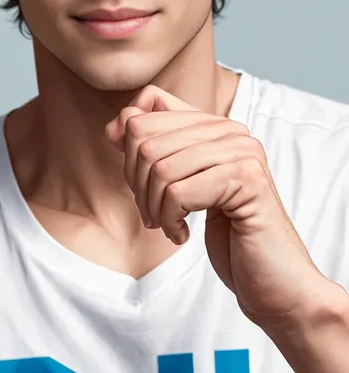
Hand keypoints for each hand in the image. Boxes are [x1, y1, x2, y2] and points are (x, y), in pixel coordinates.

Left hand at [105, 84, 328, 327]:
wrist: (275, 281)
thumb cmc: (228, 234)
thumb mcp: (183, 185)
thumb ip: (153, 149)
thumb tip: (113, 127)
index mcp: (215, 124)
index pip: (148, 106)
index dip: (130, 148)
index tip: (142, 184)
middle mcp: (231, 129)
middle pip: (146, 137)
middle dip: (137, 184)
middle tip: (154, 214)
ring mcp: (242, 151)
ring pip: (159, 166)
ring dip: (153, 207)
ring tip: (168, 225)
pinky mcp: (247, 179)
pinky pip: (178, 192)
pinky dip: (170, 221)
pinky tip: (183, 235)